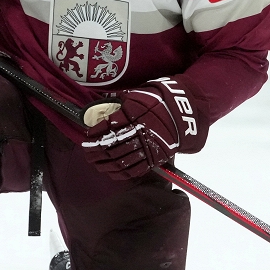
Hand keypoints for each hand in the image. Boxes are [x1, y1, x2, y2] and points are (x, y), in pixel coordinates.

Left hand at [80, 78, 205, 179]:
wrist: (182, 113)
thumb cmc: (156, 102)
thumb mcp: (136, 96)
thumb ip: (120, 103)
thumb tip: (101, 108)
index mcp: (133, 115)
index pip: (108, 126)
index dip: (95, 134)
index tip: (87, 138)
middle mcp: (138, 132)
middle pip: (111, 145)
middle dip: (96, 151)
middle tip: (87, 154)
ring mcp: (147, 147)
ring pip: (121, 160)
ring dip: (105, 164)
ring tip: (96, 164)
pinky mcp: (154, 158)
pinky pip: (135, 170)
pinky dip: (120, 173)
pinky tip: (111, 172)